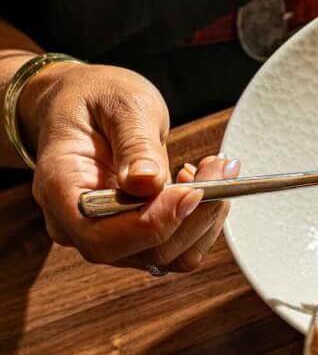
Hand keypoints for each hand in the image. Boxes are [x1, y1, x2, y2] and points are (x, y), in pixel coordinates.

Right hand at [21, 63, 237, 272]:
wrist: (86, 104)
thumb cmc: (96, 99)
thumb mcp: (120, 105)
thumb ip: (134, 144)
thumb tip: (147, 182)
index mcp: (60, 189)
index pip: (100, 235)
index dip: (152, 223)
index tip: (192, 190)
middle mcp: (78, 224)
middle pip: (141, 250)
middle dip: (192, 215)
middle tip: (219, 168)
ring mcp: (107, 234)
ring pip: (167, 255)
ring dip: (204, 218)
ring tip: (215, 170)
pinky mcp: (135, 235)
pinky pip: (177, 248)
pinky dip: (201, 221)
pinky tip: (202, 186)